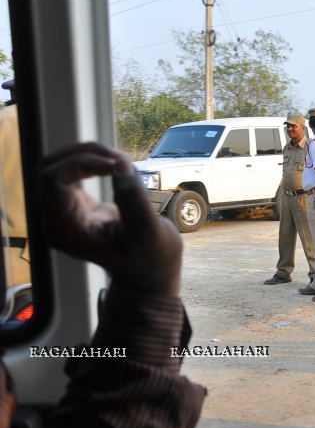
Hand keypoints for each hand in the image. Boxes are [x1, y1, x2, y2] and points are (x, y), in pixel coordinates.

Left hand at [41, 143, 182, 295]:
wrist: (149, 273)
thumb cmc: (152, 259)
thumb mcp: (151, 234)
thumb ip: (134, 201)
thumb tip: (120, 165)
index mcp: (66, 230)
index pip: (54, 180)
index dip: (83, 163)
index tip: (118, 165)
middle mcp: (57, 221)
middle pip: (50, 168)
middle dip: (84, 154)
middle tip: (119, 159)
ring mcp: (64, 212)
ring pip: (58, 165)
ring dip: (87, 154)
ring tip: (119, 160)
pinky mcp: (75, 205)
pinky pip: (70, 172)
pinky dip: (92, 162)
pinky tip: (115, 166)